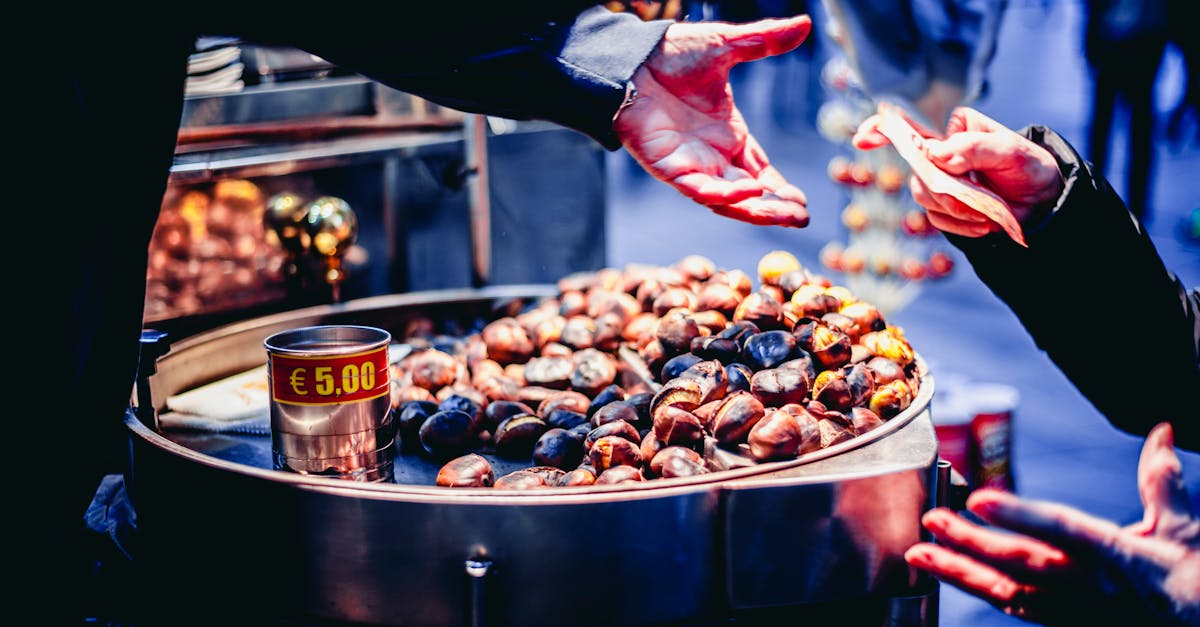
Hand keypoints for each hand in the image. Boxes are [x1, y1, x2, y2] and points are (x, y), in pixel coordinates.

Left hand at [614, 16, 810, 227]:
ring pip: (727, 199)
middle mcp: (711, 156)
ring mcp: (690, 164)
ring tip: (786, 215)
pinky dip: (724, 193)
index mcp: (728, 135)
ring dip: (755, 209)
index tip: (803, 204)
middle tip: (801, 219)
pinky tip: (750, 191)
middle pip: (748, 193)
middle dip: (775, 208)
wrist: (633, 57)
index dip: (780, 189)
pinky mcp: (668, 167)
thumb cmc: (672, 53)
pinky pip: (698, 189)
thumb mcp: (727, 47)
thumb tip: (804, 23)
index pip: (760, 171)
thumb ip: (764, 41)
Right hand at [853, 106, 1063, 236]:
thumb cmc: (1029, 166)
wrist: (1043, 201)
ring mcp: (938, 181)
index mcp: (953, 129)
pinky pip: (937, 220)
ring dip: (957, 208)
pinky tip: (985, 223)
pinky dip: (962, 225)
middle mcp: (939, 153)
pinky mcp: (942, 209)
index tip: (862, 138)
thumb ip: (974, 147)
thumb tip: (937, 154)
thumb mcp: (1010, 151)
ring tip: (987, 210)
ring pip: (924, 196)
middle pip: (918, 170)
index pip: (912, 124)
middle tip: (976, 194)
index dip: (883, 130)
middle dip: (946, 188)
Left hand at [905, 422, 1198, 625]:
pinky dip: (980, 591)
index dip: (1019, 515)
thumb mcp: (1183, 530)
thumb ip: (1161, 481)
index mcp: (1120, 556)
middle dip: (971, 543)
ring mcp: (1074, 611)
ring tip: (920, 553)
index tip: (978, 499)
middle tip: (932, 519)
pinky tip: (949, 575)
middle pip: (1021, 562)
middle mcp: (1090, 586)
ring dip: (961, 572)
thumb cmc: (1192, 580)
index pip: (1063, 530)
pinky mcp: (1065, 624)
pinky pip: (1015, 609)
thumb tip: (1162, 430)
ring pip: (1008, 592)